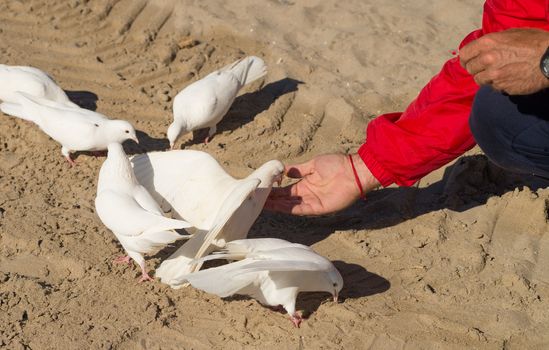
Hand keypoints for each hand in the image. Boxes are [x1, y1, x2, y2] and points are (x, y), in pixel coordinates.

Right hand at [264, 153, 379, 215]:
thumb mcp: (313, 164)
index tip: (261, 190)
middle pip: (284, 199)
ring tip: (261, 204)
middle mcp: (306, 194)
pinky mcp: (318, 208)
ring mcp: (312, 202)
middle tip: (255, 200)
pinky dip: (288, 209)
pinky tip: (277, 207)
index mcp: (305, 184)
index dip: (273, 191)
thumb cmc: (337, 164)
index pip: (285, 190)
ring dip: (276, 205)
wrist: (354, 171)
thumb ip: (298, 169)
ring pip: (289, 205)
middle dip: (270, 200)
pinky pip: (300, 209)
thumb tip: (284, 170)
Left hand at [459, 28, 548, 94]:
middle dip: (476, 68)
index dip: (465, 59)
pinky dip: (499, 83)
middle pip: (470, 69)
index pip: (463, 55)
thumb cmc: (534, 42)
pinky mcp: (502, 87)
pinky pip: (495, 87)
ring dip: (486, 77)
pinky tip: (509, 77)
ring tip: (498, 72)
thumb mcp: (511, 34)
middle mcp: (487, 60)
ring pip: (479, 80)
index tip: (468, 61)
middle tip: (485, 67)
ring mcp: (494, 75)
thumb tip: (481, 48)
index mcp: (487, 44)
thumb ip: (492, 42)